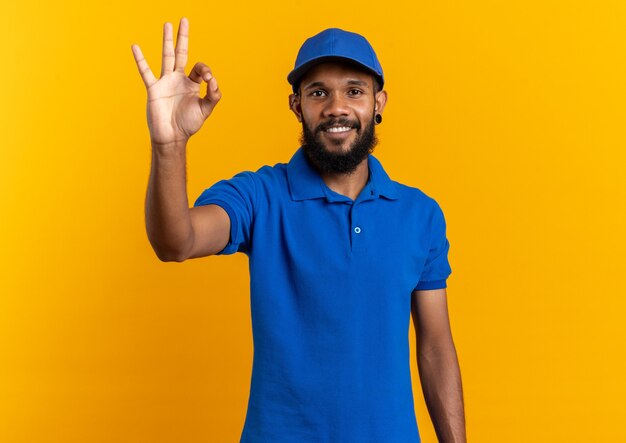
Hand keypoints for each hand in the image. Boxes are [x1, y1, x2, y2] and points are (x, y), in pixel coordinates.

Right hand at [131, 17, 221, 146]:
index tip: (207, 79)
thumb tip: (213, 80)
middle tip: (184, 20)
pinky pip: (146, 71)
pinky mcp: (154, 88)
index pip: (199, 67)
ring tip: (167, 24)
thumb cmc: (188, 125)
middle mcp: (178, 79)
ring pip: (166, 56)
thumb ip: (213, 95)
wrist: (172, 137)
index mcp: (192, 83)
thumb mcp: (205, 110)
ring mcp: (165, 82)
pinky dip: (140, 60)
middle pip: (181, 53)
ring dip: (167, 40)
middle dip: (183, 37)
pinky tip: (135, 46)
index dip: (204, 69)